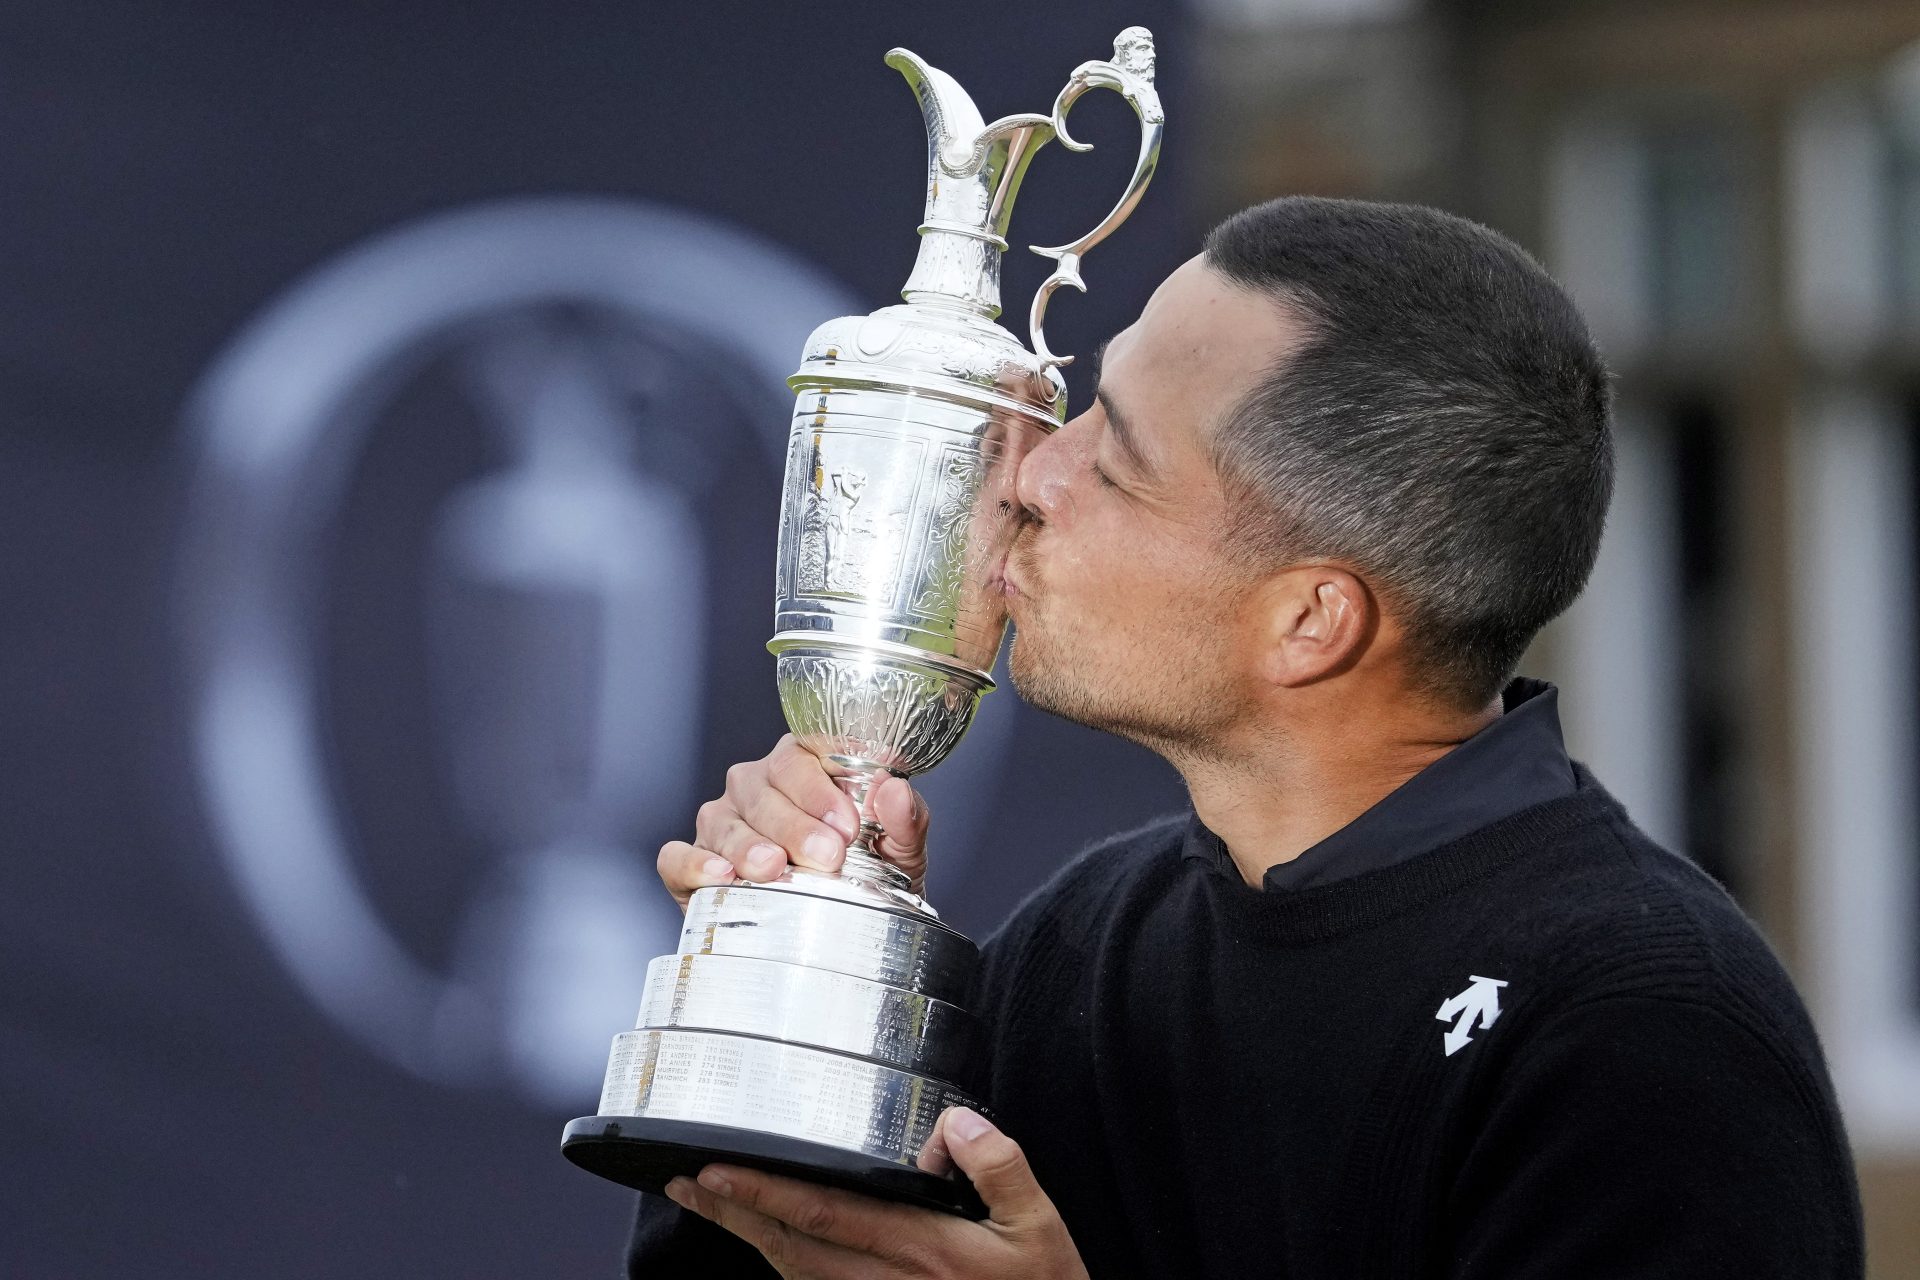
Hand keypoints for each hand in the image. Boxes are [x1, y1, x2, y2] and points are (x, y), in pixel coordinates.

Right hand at [655, 734, 931, 909]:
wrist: (848, 933)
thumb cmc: (871, 876)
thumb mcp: (900, 851)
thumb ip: (904, 820)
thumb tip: (896, 792)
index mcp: (805, 767)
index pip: (801, 757)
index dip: (820, 788)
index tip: (847, 825)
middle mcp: (757, 787)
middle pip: (761, 789)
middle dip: (794, 824)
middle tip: (825, 856)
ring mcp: (720, 823)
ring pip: (722, 820)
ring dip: (748, 845)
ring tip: (773, 868)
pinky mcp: (691, 865)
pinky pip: (677, 857)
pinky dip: (694, 864)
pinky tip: (721, 876)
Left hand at [664, 1107, 1087, 1279]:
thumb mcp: (1040, 1226)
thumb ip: (997, 1165)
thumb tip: (951, 1122)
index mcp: (924, 1249)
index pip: (825, 1214)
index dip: (764, 1192)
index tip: (717, 1170)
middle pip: (790, 1249)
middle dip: (734, 1214)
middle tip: (686, 1186)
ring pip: (797, 1278)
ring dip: (750, 1241)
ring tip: (713, 1207)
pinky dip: (787, 1271)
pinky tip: (771, 1248)